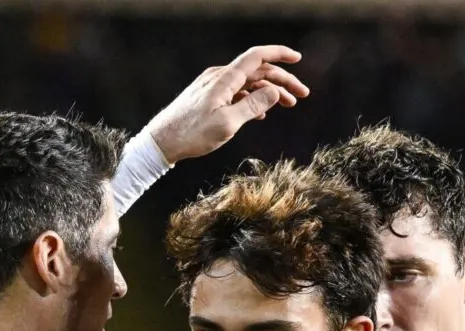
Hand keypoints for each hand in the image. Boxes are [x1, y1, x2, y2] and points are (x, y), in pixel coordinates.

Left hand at [146, 45, 309, 162]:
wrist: (162, 141)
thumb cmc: (192, 134)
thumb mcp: (227, 123)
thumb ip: (252, 106)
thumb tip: (273, 91)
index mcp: (225, 79)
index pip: (257, 57)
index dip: (279, 55)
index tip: (298, 59)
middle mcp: (219, 77)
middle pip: (257, 71)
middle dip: (282, 80)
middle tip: (302, 95)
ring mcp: (213, 86)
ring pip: (248, 83)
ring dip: (270, 92)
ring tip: (288, 105)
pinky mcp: (208, 97)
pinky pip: (237, 92)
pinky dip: (254, 99)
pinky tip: (262, 113)